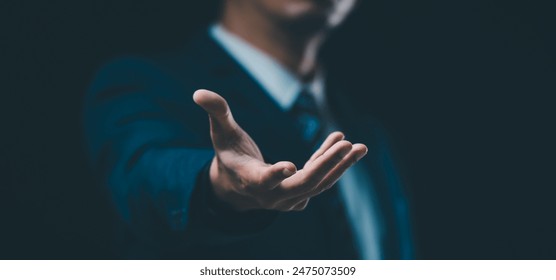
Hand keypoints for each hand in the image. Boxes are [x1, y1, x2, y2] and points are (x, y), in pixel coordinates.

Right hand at [193, 89, 367, 211]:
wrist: (236, 187)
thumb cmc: (229, 155)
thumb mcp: (221, 133)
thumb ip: (216, 113)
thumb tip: (198, 92)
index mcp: (249, 180)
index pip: (262, 181)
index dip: (275, 175)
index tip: (289, 165)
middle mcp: (270, 195)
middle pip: (303, 184)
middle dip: (326, 165)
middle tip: (348, 144)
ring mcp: (287, 198)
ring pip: (318, 185)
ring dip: (339, 166)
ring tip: (360, 147)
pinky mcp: (300, 196)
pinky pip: (320, 180)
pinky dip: (332, 163)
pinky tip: (342, 141)